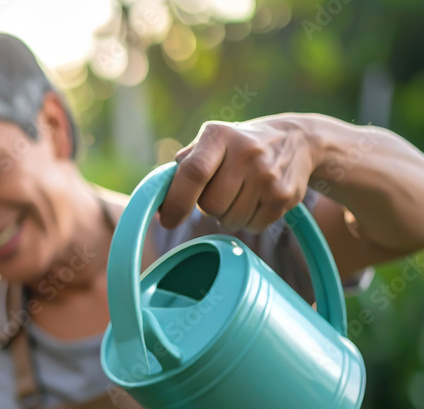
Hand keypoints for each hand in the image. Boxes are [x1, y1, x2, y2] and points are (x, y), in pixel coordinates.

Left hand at [159, 115, 319, 233]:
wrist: (297, 140)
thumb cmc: (239, 147)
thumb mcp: (212, 143)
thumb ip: (184, 166)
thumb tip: (157, 199)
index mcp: (218, 136)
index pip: (193, 172)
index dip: (176, 201)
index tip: (168, 220)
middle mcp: (246, 152)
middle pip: (211, 205)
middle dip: (209, 207)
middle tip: (222, 191)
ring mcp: (268, 174)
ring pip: (231, 220)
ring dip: (230, 215)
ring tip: (242, 192)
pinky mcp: (284, 195)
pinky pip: (253, 226)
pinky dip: (250, 220)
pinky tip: (259, 198)